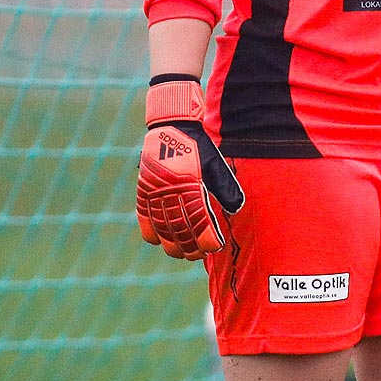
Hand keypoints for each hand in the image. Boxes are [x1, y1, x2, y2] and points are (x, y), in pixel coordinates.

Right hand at [135, 76, 244, 258]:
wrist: (171, 126)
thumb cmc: (198, 146)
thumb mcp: (215, 164)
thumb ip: (225, 188)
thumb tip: (236, 209)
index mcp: (192, 186)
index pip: (201, 224)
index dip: (208, 240)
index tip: (215, 247)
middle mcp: (172, 192)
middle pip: (181, 231)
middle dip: (192, 247)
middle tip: (200, 254)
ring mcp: (155, 192)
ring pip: (163, 228)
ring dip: (173, 244)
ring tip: (182, 253)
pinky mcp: (144, 190)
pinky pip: (144, 217)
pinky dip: (151, 232)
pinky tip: (159, 241)